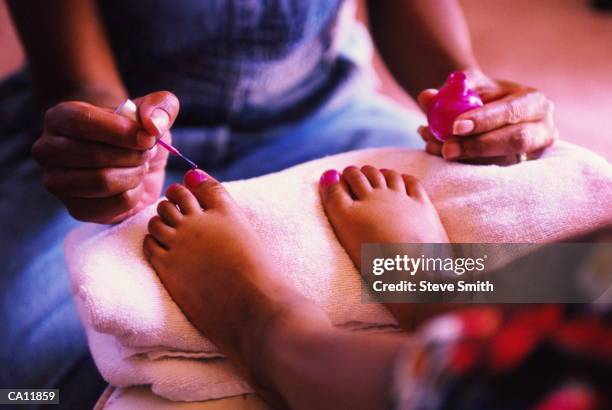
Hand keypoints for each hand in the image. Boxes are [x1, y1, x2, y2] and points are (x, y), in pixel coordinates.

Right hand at [33, 91, 179, 223]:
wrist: (132, 161)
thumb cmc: (135, 133)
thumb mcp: (153, 112)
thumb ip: (160, 106)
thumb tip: (152, 125)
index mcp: (59, 118)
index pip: (82, 122)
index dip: (121, 131)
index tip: (148, 138)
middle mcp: (48, 150)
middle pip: (93, 155)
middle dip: (132, 155)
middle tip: (147, 153)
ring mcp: (57, 183)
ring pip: (102, 182)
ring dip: (133, 174)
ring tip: (140, 166)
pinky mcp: (75, 209)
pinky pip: (112, 206)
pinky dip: (133, 195)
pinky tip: (133, 184)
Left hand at [417, 70, 557, 162]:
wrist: (485, 110)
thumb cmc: (479, 95)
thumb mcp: (468, 85)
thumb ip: (448, 90)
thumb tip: (426, 97)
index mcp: (533, 101)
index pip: (511, 111)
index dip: (485, 120)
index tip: (456, 126)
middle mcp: (540, 129)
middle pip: (514, 141)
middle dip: (477, 146)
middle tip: (445, 149)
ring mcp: (531, 154)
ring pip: (502, 162)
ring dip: (465, 158)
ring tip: (434, 147)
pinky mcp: (517, 171)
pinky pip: (491, 174)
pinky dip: (462, 165)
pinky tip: (437, 153)